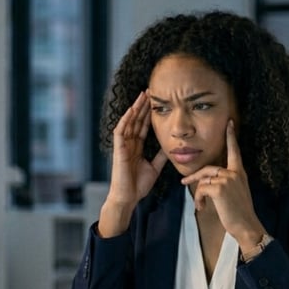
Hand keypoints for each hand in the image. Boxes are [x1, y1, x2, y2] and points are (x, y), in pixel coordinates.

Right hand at [99, 91, 166, 236]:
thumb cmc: (138, 185)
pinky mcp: (118, 150)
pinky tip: (131, 110)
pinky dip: (125, 120)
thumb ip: (160, 155)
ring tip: (142, 96)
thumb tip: (171, 146)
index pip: (143, 126)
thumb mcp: (155, 167)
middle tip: (150, 91)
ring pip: (128, 122)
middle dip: (142, 106)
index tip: (156, 102)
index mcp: (136, 147)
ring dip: (135, 109)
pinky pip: (120, 132)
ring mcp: (123, 146)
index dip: (149, 114)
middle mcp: (129, 144)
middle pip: (136, 120)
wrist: (129, 198)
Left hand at [180, 120, 265, 252]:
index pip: (234, 151)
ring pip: (203, 179)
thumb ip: (226, 182)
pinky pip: (201, 188)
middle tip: (184, 183)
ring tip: (200, 205)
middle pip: (208, 168)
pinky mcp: (220, 188)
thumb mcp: (235, 193)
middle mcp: (234, 173)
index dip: (231, 137)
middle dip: (195, 176)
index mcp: (239, 172)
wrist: (246, 226)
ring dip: (199, 193)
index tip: (229, 124)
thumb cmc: (239, 213)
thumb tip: (208, 181)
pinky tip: (202, 208)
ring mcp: (227, 179)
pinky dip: (199, 199)